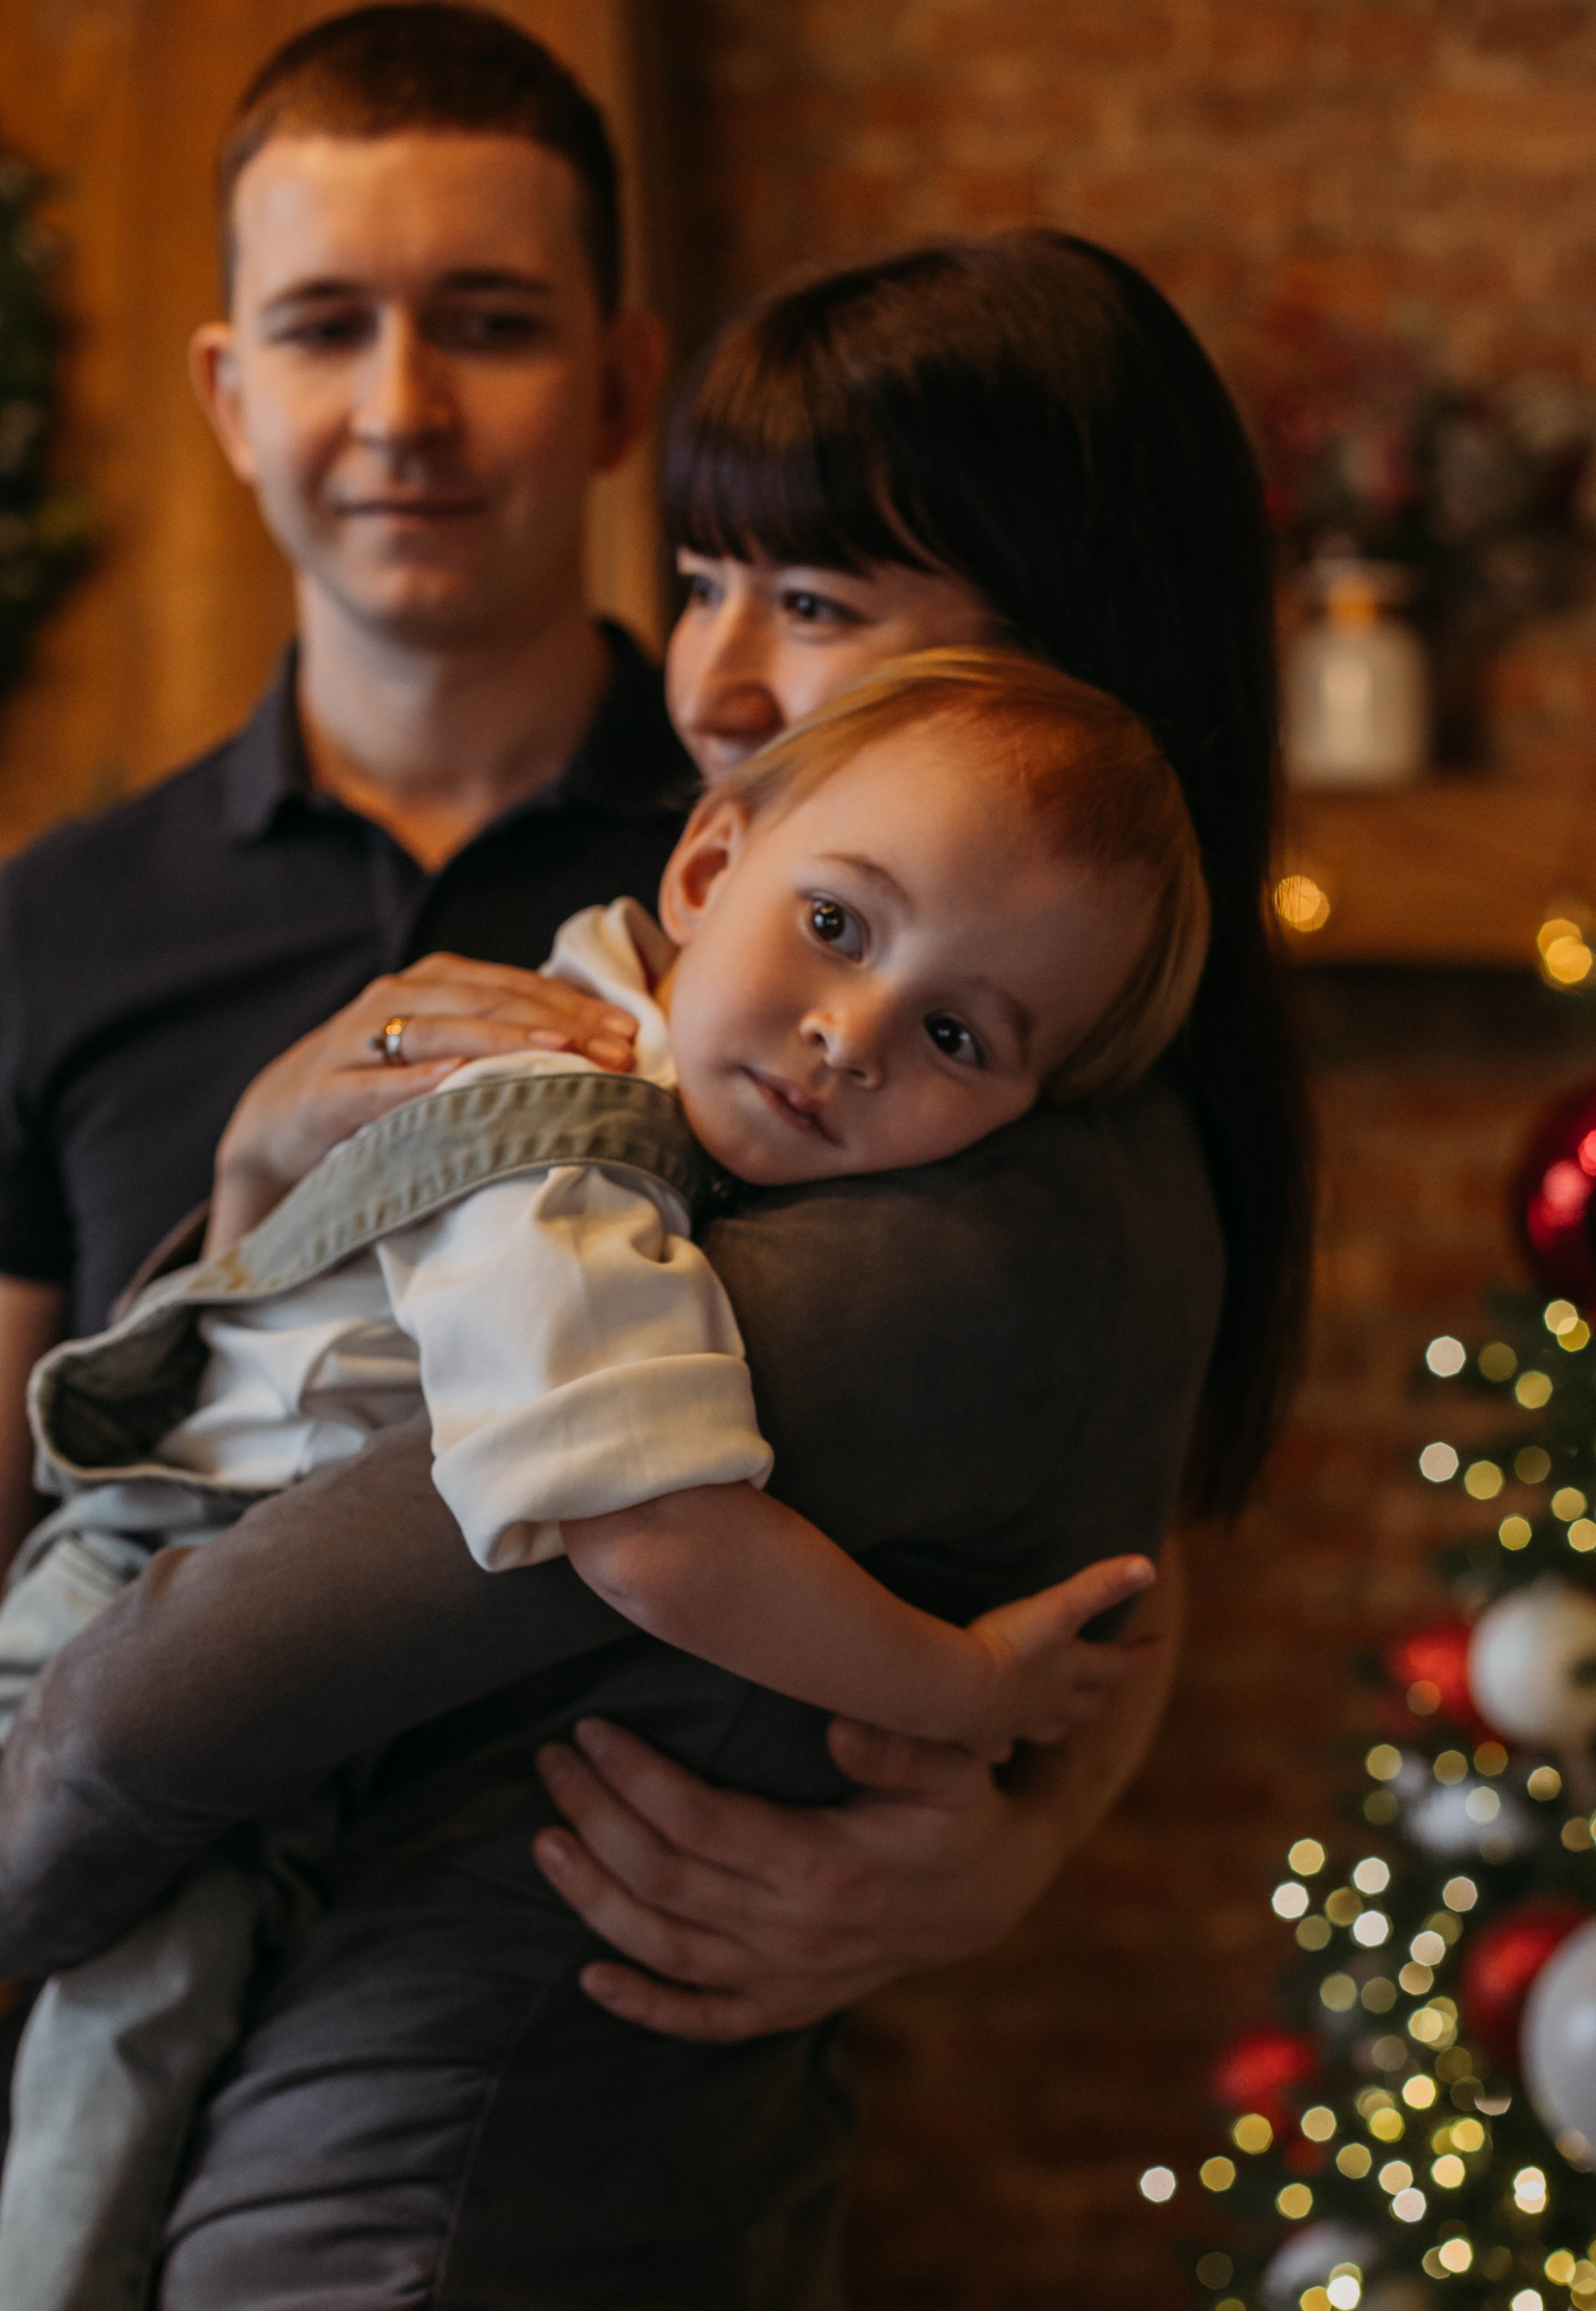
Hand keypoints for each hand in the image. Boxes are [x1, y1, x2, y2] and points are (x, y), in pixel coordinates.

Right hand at [206, 953, 638, 1250]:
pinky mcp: (325, 1093)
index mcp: (428, 983)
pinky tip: (456, 1079)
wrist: (275, 1125)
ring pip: (437, 1032)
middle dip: (557, 1023)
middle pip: (486, 1002)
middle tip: (617, 1051)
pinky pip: (376, 1086)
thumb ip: (494, 1037)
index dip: (574, 1005)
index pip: (513, 986)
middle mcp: (392, 999)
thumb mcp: (435, 1050)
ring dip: (502, 1041)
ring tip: (558, 1052)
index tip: (631, 1032)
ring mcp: (354, 1043)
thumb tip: (588, 1044)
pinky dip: (416, 1081)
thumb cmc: (374, 1085)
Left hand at [531, 1713, 1072, 2041]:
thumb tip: (839, 1725)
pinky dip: (642, 2004)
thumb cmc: (957, 1810)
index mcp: (822, 1867)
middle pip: (663, 1880)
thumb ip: (896, 1744)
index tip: (592, 1730)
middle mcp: (791, 1933)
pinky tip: (591, 1975)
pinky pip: (701, 2020)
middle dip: (595, 1818)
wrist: (990, 1894)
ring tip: (544, 1842)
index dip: (636, 1776)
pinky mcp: (784, 2006)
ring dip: (594, 1898)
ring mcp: (783, 1978)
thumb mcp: (950, 1765)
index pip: (699, 1821)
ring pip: (663, 1949)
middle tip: (552, 1761)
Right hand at [962, 1552, 1156, 1758]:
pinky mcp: (984, 1738)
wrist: (958, 1689)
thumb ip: (1100, 1586)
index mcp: (1072, 1670)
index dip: (1142, 1654)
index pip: (1119, 1664)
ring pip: (1050, 1729)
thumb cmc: (1008, 1644)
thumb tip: (1148, 1566)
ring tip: (1060, 1715)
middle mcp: (1051, 1702)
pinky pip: (1001, 1748)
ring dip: (1060, 1721)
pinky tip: (1002, 1746)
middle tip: (1107, 1683)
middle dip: (1099, 1693)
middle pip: (1087, 1705)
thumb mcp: (1056, 1607)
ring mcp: (1019, 1724)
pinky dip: (1005, 1745)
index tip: (1161, 1643)